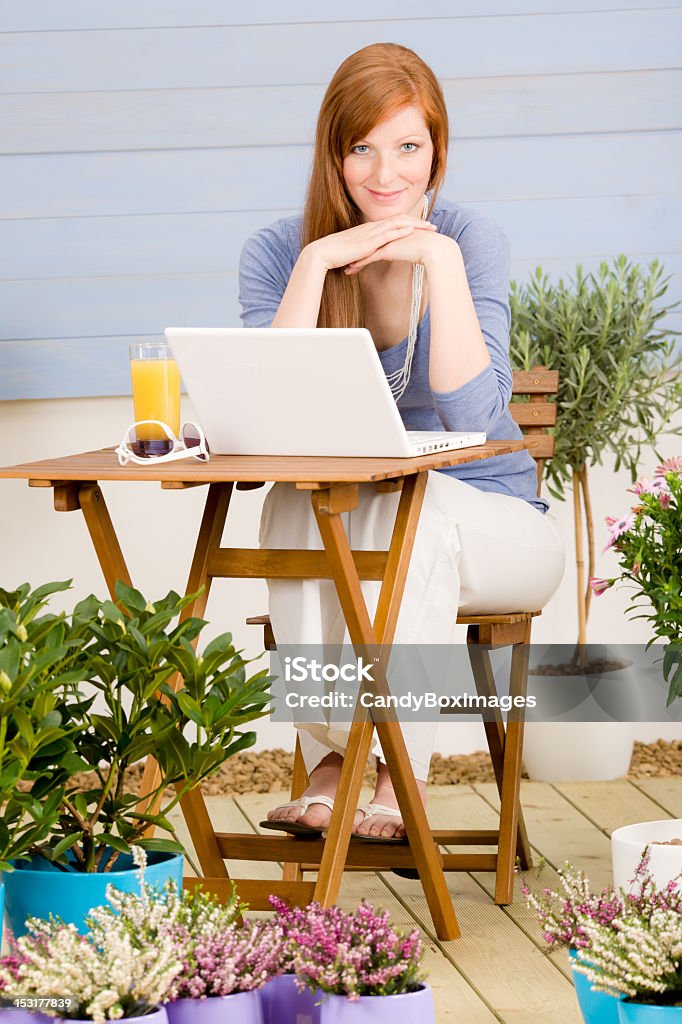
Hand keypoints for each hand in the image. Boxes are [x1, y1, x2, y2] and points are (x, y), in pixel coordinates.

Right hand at [306, 215, 437, 272]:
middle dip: (417, 222)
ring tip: (428, 228)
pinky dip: (400, 232)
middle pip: (399, 220)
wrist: (322, 253)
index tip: (422, 227)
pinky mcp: (367, 242)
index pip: (393, 223)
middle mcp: (371, 227)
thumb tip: (370, 257)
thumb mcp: (354, 252)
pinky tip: (410, 231)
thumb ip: (364, 252)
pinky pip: (386, 234)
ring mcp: (370, 233)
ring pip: (396, 224)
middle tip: (432, 226)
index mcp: (369, 229)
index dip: (409, 223)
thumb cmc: (336, 254)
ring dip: (414, 225)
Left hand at [344, 230, 454, 274]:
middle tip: (346, 258)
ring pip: (365, 251)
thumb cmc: (430, 249)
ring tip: (345, 267)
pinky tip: (350, 270)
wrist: (433, 248)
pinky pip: (368, 258)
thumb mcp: (417, 248)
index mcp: (394, 233)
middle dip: (356, 252)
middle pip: (367, 243)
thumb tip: (410, 253)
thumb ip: (411, 249)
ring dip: (354, 259)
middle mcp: (387, 235)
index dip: (367, 246)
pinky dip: (358, 264)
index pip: (376, 239)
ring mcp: (386, 242)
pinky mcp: (385, 251)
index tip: (358, 253)